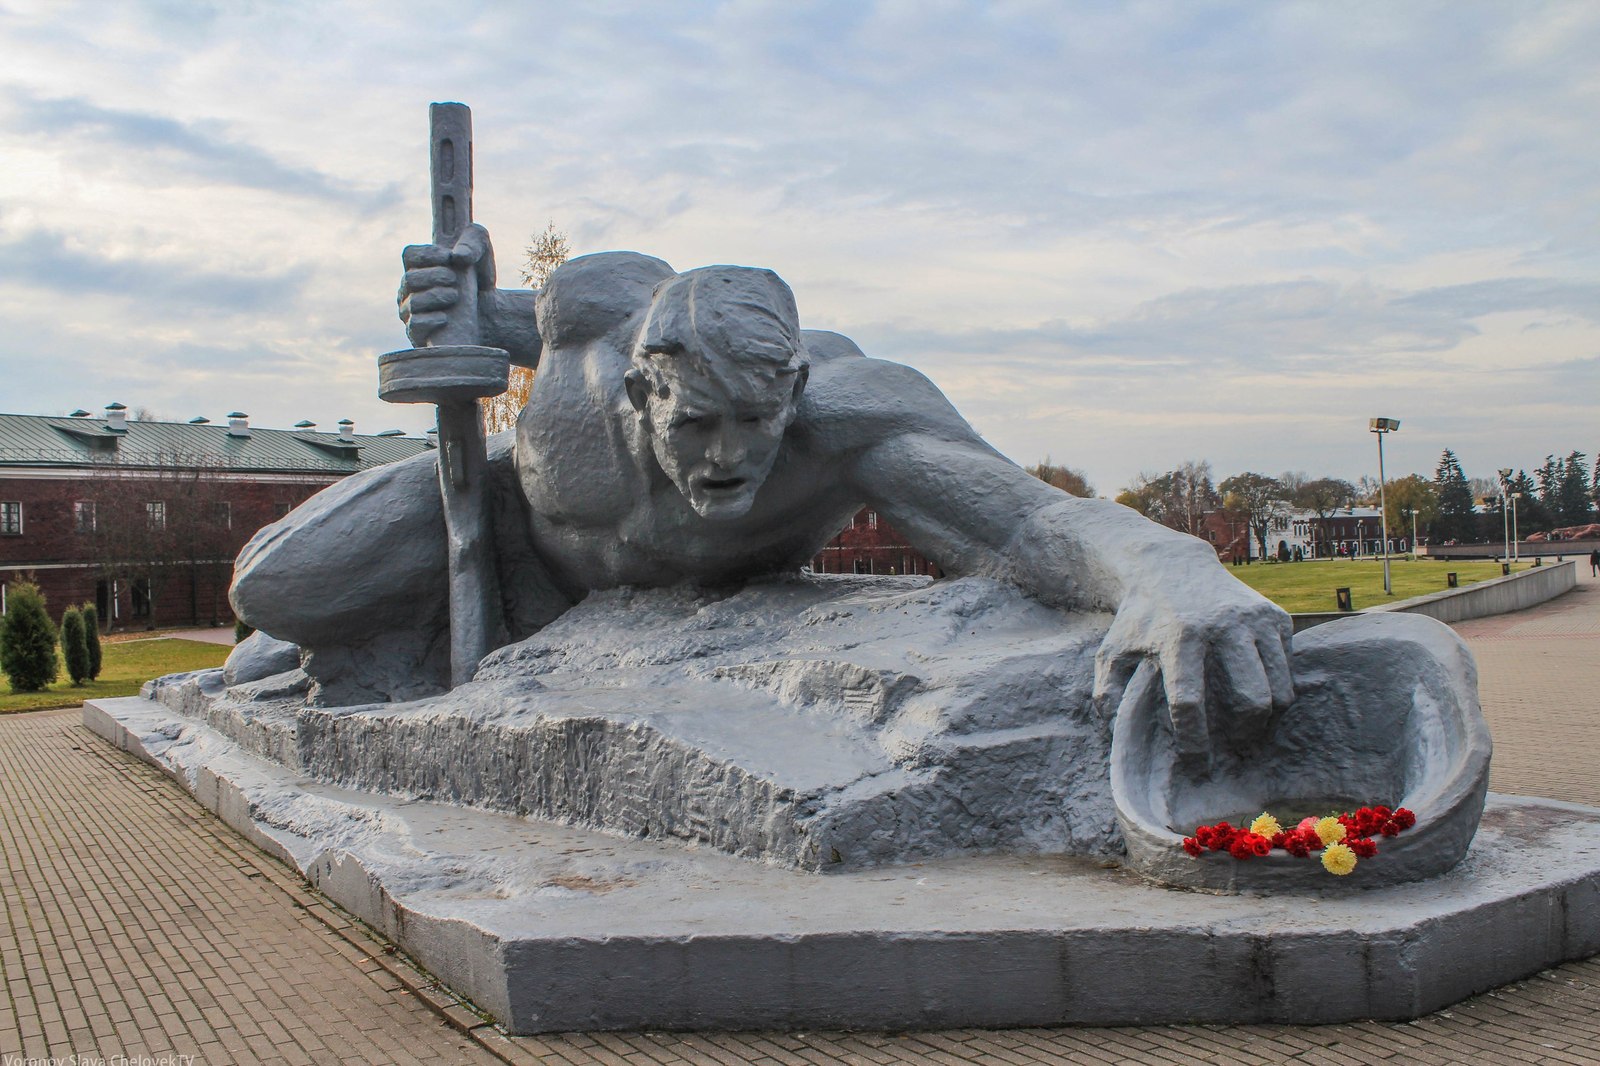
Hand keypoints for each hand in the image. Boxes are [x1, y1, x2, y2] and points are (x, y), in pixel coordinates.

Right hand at [396, 223, 496, 346]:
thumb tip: (458, 257)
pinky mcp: (418, 335)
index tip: (448, 257)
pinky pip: (416, 325)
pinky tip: (447, 318)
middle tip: (455, 280)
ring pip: (413, 302)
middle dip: (435, 276)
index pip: (409, 255)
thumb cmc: (479, 280)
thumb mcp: (483, 252)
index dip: (427, 254)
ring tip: (456, 296)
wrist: (491, 316)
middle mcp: (409, 289)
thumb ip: (473, 242)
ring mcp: (411, 313)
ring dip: (436, 296)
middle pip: (410, 279)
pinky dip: (432, 319)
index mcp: (419, 267)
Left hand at [1093, 576, 1293, 761]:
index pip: (1190, 703)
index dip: (1193, 740)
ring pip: (1279, 689)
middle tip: (1234, 750)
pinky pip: (1287, 668)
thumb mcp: (1111, 650)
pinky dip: (1277, 688)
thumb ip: (1106, 692)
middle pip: (1251, 700)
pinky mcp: (1275, 616)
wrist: (1171, 566)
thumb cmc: (1139, 618)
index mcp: (1179, 638)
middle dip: (1244, 736)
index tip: (1194, 761)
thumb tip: (1117, 733)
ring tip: (1248, 730)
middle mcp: (1223, 626)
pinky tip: (1255, 692)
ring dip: (1266, 718)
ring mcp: (1254, 619)